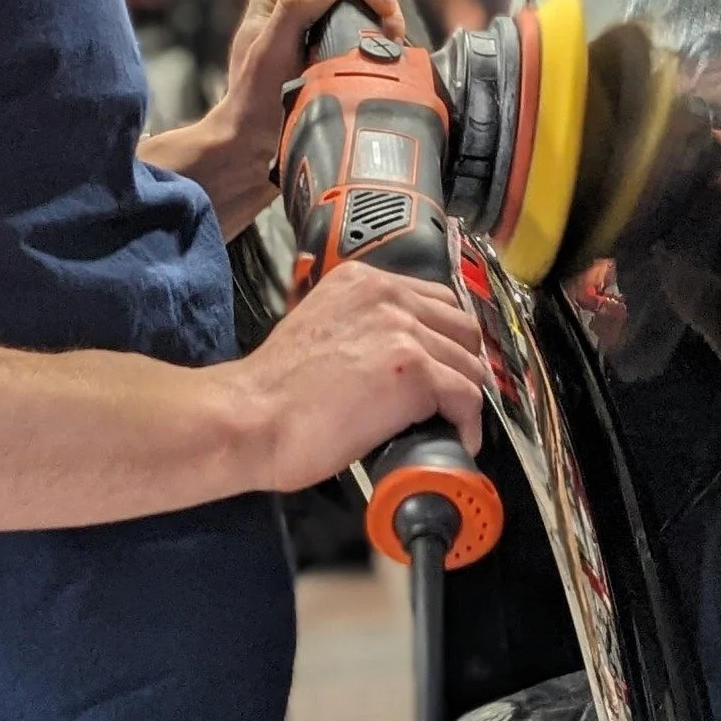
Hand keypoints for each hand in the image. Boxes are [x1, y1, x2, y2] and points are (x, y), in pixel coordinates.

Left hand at [221, 0, 403, 166]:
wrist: (249, 144)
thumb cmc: (252, 102)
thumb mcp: (270, 53)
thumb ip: (294, 9)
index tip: (389, 12)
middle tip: (396, 32)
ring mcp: (309, 21)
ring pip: (359, 2)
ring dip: (382, 17)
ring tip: (394, 42)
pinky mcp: (323, 43)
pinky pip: (357, 25)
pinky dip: (376, 33)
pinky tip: (385, 50)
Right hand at [226, 259, 486, 493]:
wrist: (251, 417)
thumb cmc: (273, 390)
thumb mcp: (318, 325)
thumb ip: (359, 325)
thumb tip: (389, 355)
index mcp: (361, 281)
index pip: (434, 298)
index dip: (444, 337)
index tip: (443, 363)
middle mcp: (387, 296)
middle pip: (460, 327)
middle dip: (461, 363)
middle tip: (450, 396)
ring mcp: (403, 331)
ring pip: (469, 363)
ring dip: (463, 396)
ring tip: (447, 422)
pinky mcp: (416, 373)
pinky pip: (468, 397)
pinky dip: (468, 424)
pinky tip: (456, 439)